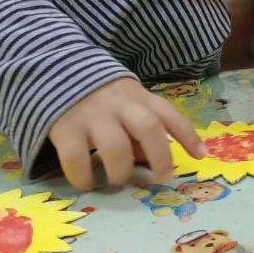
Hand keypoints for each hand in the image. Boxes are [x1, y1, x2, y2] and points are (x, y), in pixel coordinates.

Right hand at [49, 77, 205, 189]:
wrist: (52, 70)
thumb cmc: (98, 94)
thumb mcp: (126, 101)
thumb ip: (140, 127)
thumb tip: (153, 161)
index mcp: (137, 96)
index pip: (168, 113)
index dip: (188, 135)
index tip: (201, 156)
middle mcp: (118, 104)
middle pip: (148, 129)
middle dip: (161, 157)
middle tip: (162, 178)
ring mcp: (91, 116)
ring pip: (115, 149)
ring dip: (121, 172)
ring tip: (116, 180)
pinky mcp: (64, 129)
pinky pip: (77, 160)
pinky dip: (84, 178)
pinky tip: (88, 182)